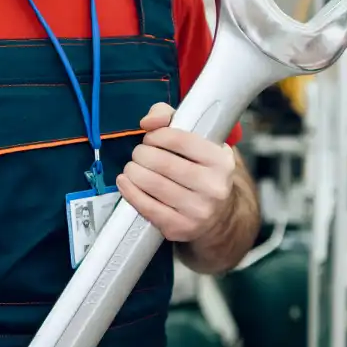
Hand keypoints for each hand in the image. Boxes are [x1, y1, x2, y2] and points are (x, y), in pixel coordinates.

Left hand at [116, 101, 237, 242]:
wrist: (219, 216)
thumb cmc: (201, 171)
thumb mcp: (197, 142)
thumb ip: (170, 119)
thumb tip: (148, 121)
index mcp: (221, 161)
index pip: (179, 139)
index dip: (156, 135)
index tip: (151, 138)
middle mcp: (214, 187)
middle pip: (162, 162)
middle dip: (142, 154)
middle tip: (140, 154)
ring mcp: (198, 210)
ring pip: (152, 184)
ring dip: (133, 171)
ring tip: (132, 168)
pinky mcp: (180, 227)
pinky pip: (146, 207)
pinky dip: (130, 192)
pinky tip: (125, 183)